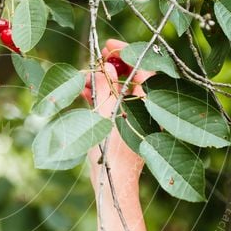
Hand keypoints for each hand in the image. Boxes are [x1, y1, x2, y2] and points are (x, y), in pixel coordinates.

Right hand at [83, 39, 153, 193]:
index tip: (107, 46)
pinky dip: (102, 98)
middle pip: (130, 79)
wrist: (113, 183)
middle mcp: (147, 110)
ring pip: (121, 93)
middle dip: (110, 68)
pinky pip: (116, 107)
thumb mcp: (104, 113)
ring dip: (102, 83)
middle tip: (94, 60)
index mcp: (149, 103)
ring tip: (82, 79)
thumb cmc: (111, 150)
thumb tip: (106, 68)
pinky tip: (85, 93)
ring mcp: (137, 120)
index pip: (142, 67)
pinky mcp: (126, 129)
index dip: (124, 53)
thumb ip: (104, 87)